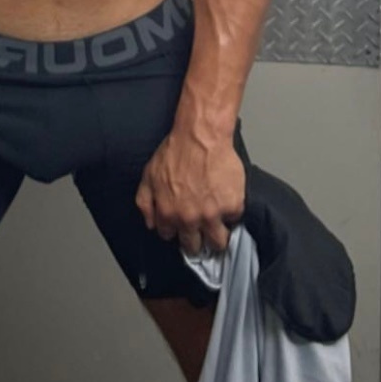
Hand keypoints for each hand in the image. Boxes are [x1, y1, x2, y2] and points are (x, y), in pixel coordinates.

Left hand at [135, 126, 244, 254]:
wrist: (200, 136)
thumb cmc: (176, 151)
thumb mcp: (149, 175)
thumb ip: (145, 202)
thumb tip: (150, 223)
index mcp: (168, 213)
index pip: (169, 236)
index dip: (175, 229)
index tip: (181, 226)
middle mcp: (189, 219)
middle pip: (193, 246)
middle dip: (196, 240)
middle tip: (201, 231)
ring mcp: (212, 214)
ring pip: (217, 242)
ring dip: (216, 237)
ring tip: (218, 227)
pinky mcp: (232, 206)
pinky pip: (235, 218)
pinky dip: (232, 211)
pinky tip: (227, 201)